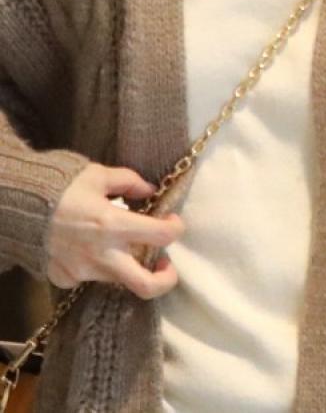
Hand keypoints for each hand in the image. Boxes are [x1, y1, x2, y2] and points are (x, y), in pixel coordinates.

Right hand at [46, 164, 183, 299]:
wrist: (14, 206)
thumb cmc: (58, 186)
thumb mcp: (97, 174)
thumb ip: (129, 182)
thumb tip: (150, 190)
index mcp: (113, 225)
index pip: (163, 236)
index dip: (175, 228)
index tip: (170, 220)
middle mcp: (101, 255)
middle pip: (146, 285)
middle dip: (165, 279)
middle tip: (164, 263)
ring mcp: (81, 271)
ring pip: (118, 279)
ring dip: (128, 264)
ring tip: (123, 245)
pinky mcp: (64, 278)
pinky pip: (89, 277)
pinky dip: (96, 265)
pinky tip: (89, 248)